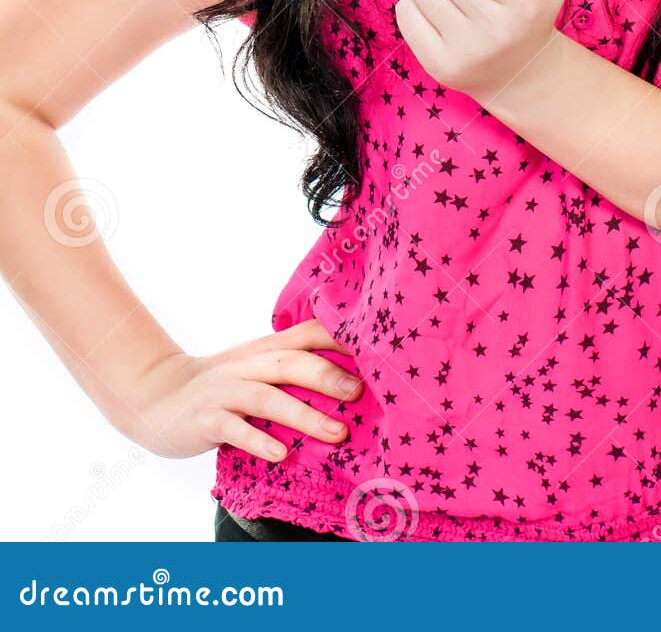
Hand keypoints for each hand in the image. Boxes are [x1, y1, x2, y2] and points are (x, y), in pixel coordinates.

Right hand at [111, 319, 364, 463]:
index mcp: (266, 349)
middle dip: (328, 375)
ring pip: (268, 397)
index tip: (378, 346)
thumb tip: (354, 380)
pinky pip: (234, 429)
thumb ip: (295, 367)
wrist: (156, 396)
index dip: (341, 335)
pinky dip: (258, 440)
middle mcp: (249, 364)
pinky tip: (280, 454)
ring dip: (304, 415)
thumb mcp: (258, 367)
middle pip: (292, 362)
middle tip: (361, 391)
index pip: (308, 333)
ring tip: (337, 433)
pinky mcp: (206, 418)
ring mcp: (226, 391)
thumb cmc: (222, 386)